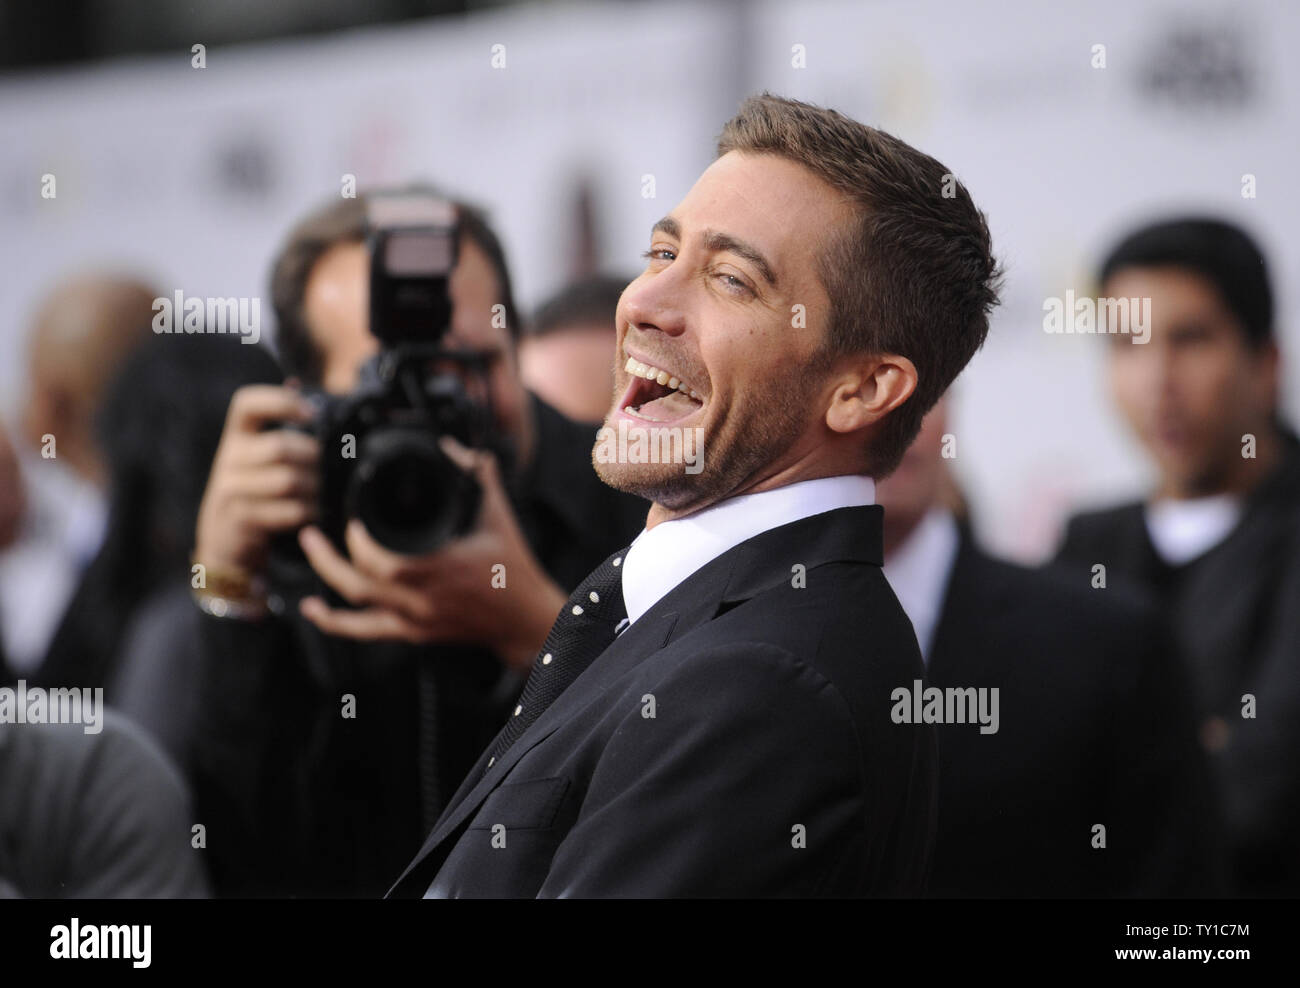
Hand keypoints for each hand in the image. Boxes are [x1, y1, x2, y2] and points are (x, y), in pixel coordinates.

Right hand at [194, 384, 319, 578]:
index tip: (311, 413)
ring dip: (314, 489)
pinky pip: (289, 511)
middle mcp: (229, 458)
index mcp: (236, 437)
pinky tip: (312, 513)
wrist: (225, 543)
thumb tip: (301, 390)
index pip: (247, 404)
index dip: (279, 401)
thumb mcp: (258, 460)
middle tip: (324, 471)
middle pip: (280, 447)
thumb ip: (279, 432)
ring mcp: (231, 489)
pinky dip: (308, 512)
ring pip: (288, 481)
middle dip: (312, 459)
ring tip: (320, 495)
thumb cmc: (255, 494)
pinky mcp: (240, 518)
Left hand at [297, 437, 565, 669]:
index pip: (387, 561)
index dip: (360, 541)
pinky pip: (365, 632)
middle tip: (317, 528)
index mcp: (444, 568)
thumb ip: (477, 476)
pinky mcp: (414, 634)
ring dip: (327, 575)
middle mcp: (425, 598)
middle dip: (332, 553)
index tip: (354, 518)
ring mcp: (417, 620)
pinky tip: (313, 610)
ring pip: (358, 604)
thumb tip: (450, 446)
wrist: (524, 619)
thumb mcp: (499, 516)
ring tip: (311, 547)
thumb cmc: (514, 569)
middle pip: (361, 581)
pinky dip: (334, 622)